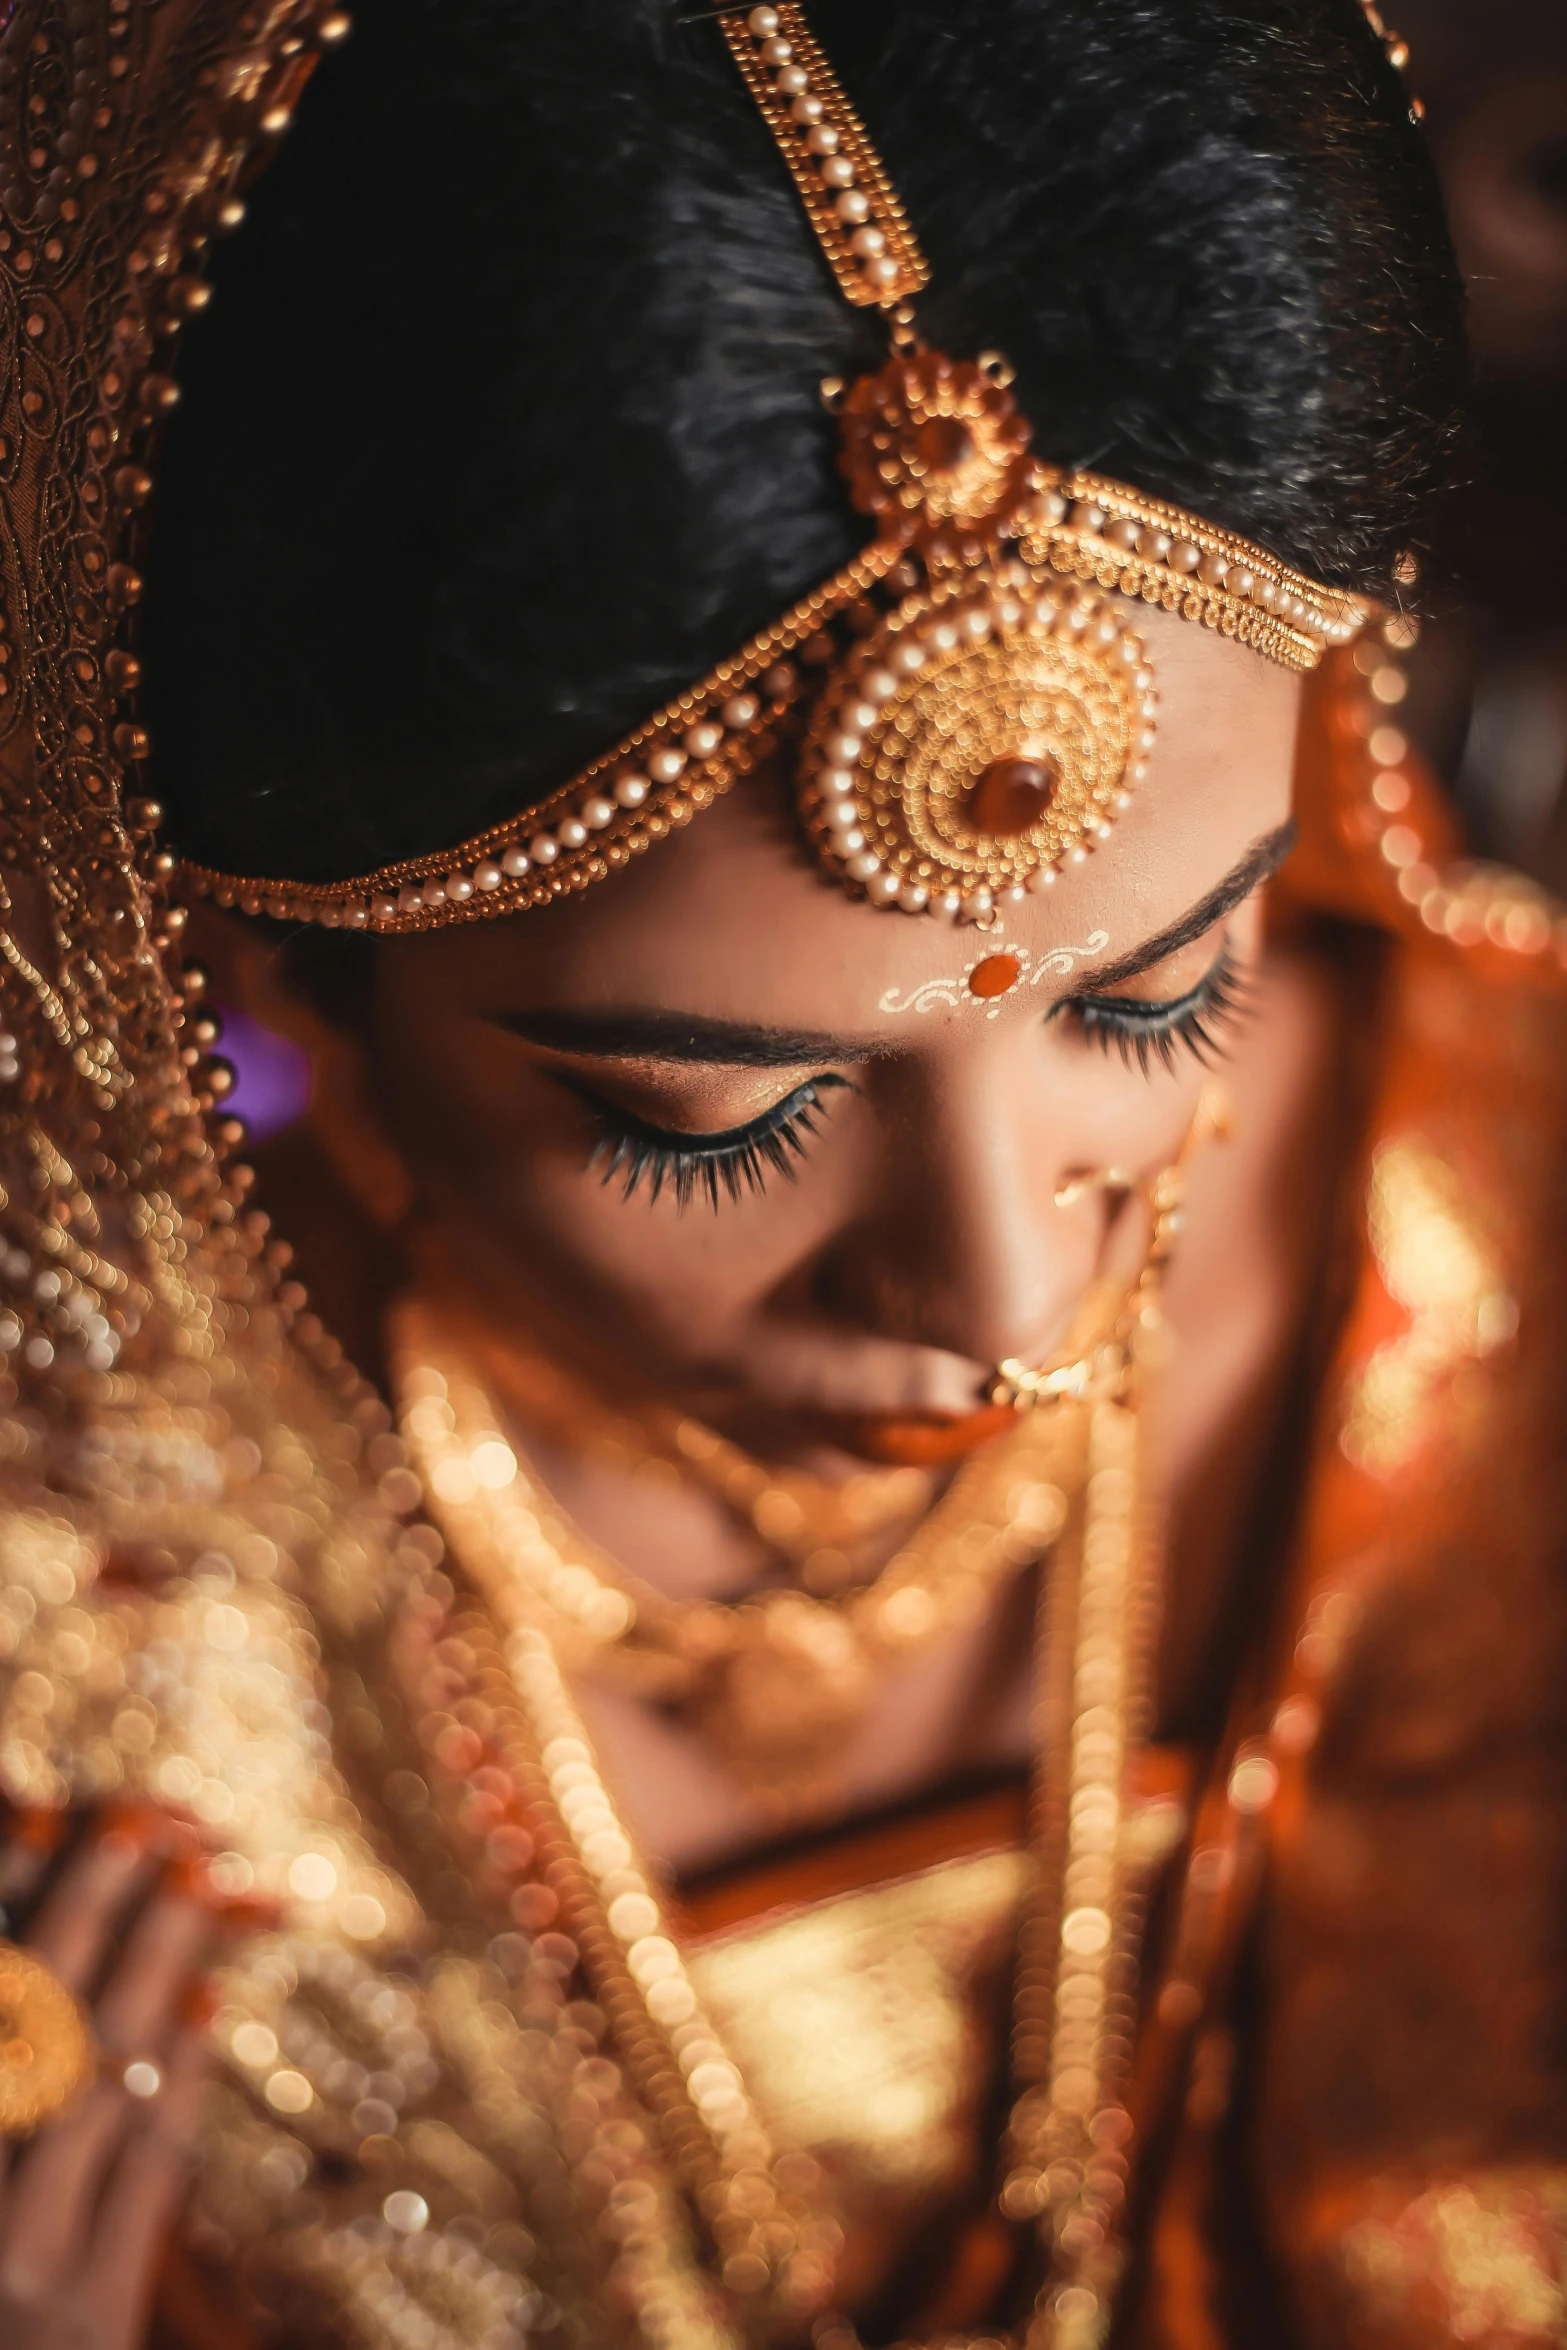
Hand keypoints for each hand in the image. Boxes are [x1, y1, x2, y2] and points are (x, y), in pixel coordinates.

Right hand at [0, 1808, 224, 2349]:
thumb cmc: (0, 2277)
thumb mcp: (2, 2174)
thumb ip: (15, 2055)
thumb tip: (38, 1942)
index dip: (9, 1894)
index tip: (52, 1814)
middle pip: (30, 2021)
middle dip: (87, 1909)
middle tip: (149, 1824)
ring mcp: (19, 2265)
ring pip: (96, 2080)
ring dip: (155, 1968)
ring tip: (201, 1882)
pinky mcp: (90, 2319)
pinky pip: (146, 2171)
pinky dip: (178, 2077)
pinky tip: (208, 2003)